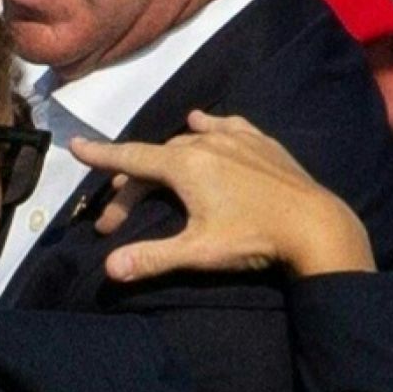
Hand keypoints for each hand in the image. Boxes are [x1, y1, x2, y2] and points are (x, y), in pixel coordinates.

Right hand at [71, 111, 374, 282]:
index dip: (100, 155)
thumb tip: (109, 269)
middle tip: (117, 221)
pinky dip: (209, 126)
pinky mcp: (263, 144)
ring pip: (188, 140)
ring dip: (165, 158)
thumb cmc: (254, 239)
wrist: (319, 226)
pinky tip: (205, 122)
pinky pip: (227, 126)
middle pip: (156, 159)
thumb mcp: (198, 252)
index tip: (74, 146)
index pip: (130, 158)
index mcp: (184, 165)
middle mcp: (205, 143)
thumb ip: (151, 258)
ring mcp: (237, 140)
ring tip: (154, 172)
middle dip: (132, 185)